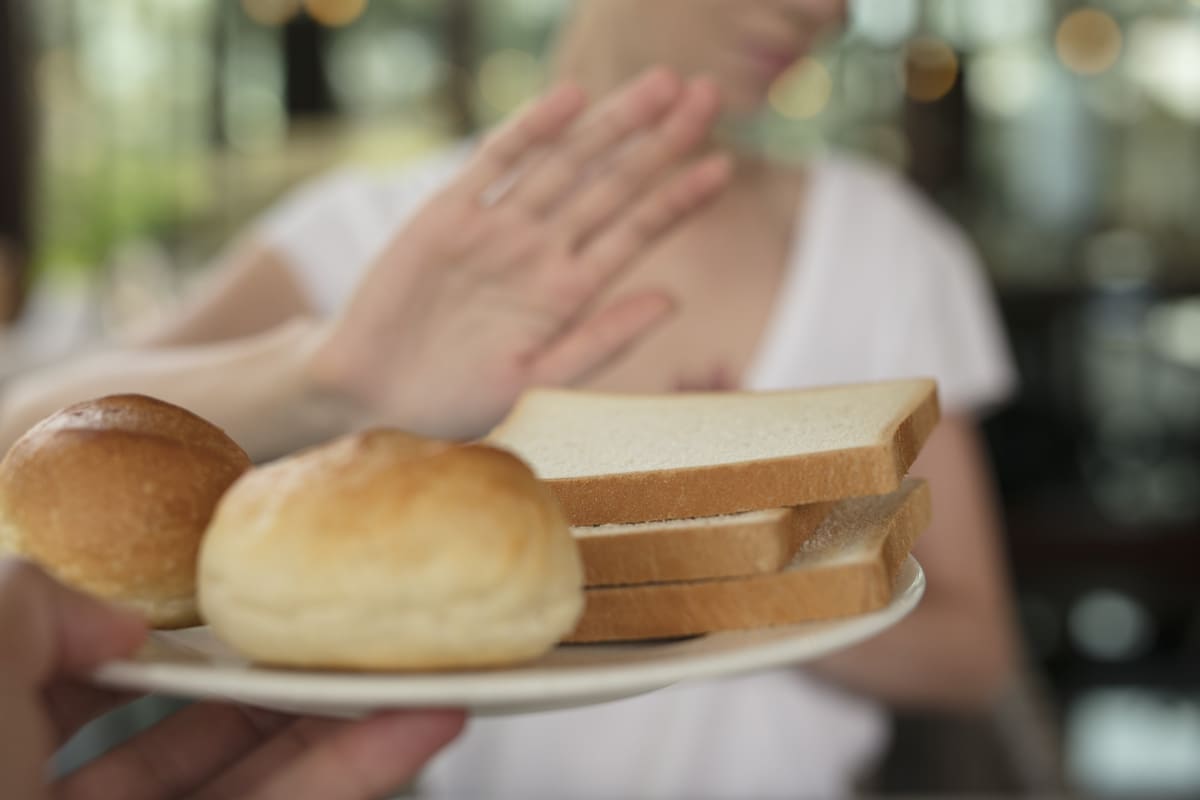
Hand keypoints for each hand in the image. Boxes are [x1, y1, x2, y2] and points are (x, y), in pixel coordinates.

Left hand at [0, 559, 464, 799]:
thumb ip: (31, 600)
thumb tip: (123, 618)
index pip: (68, 674)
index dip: (146, 629)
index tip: (221, 590)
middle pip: (180, 725)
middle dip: (266, 670)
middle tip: (340, 622)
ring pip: (251, 776)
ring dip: (340, 717)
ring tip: (412, 663)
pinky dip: (356, 770)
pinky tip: (415, 723)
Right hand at [311, 67, 729, 438]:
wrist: (375, 396)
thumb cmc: (457, 402)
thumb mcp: (538, 382)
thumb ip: (602, 340)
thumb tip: (673, 301)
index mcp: (568, 292)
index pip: (635, 233)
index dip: (678, 199)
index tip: (724, 167)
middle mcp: (541, 251)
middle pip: (612, 185)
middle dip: (660, 142)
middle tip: (708, 96)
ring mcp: (497, 227)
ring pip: (566, 163)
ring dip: (613, 124)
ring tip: (662, 86)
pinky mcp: (448, 213)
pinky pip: (496, 163)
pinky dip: (531, 131)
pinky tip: (571, 100)